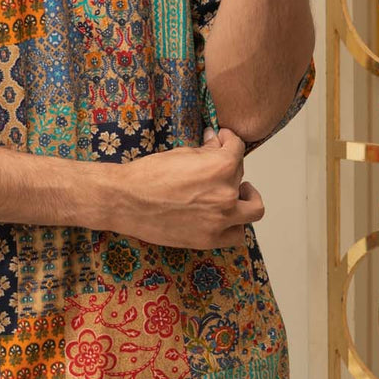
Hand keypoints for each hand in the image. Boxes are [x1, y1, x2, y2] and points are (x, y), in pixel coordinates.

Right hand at [108, 126, 264, 249]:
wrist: (125, 201)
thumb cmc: (148, 175)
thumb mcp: (181, 153)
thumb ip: (206, 150)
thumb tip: (217, 141)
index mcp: (221, 167)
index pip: (238, 148)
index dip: (230, 140)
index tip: (223, 140)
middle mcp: (226, 194)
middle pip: (241, 175)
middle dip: (228, 167)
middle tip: (214, 166)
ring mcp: (220, 220)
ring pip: (253, 208)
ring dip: (246, 198)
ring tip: (236, 193)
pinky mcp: (209, 239)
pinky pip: (237, 235)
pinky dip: (235, 225)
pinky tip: (225, 217)